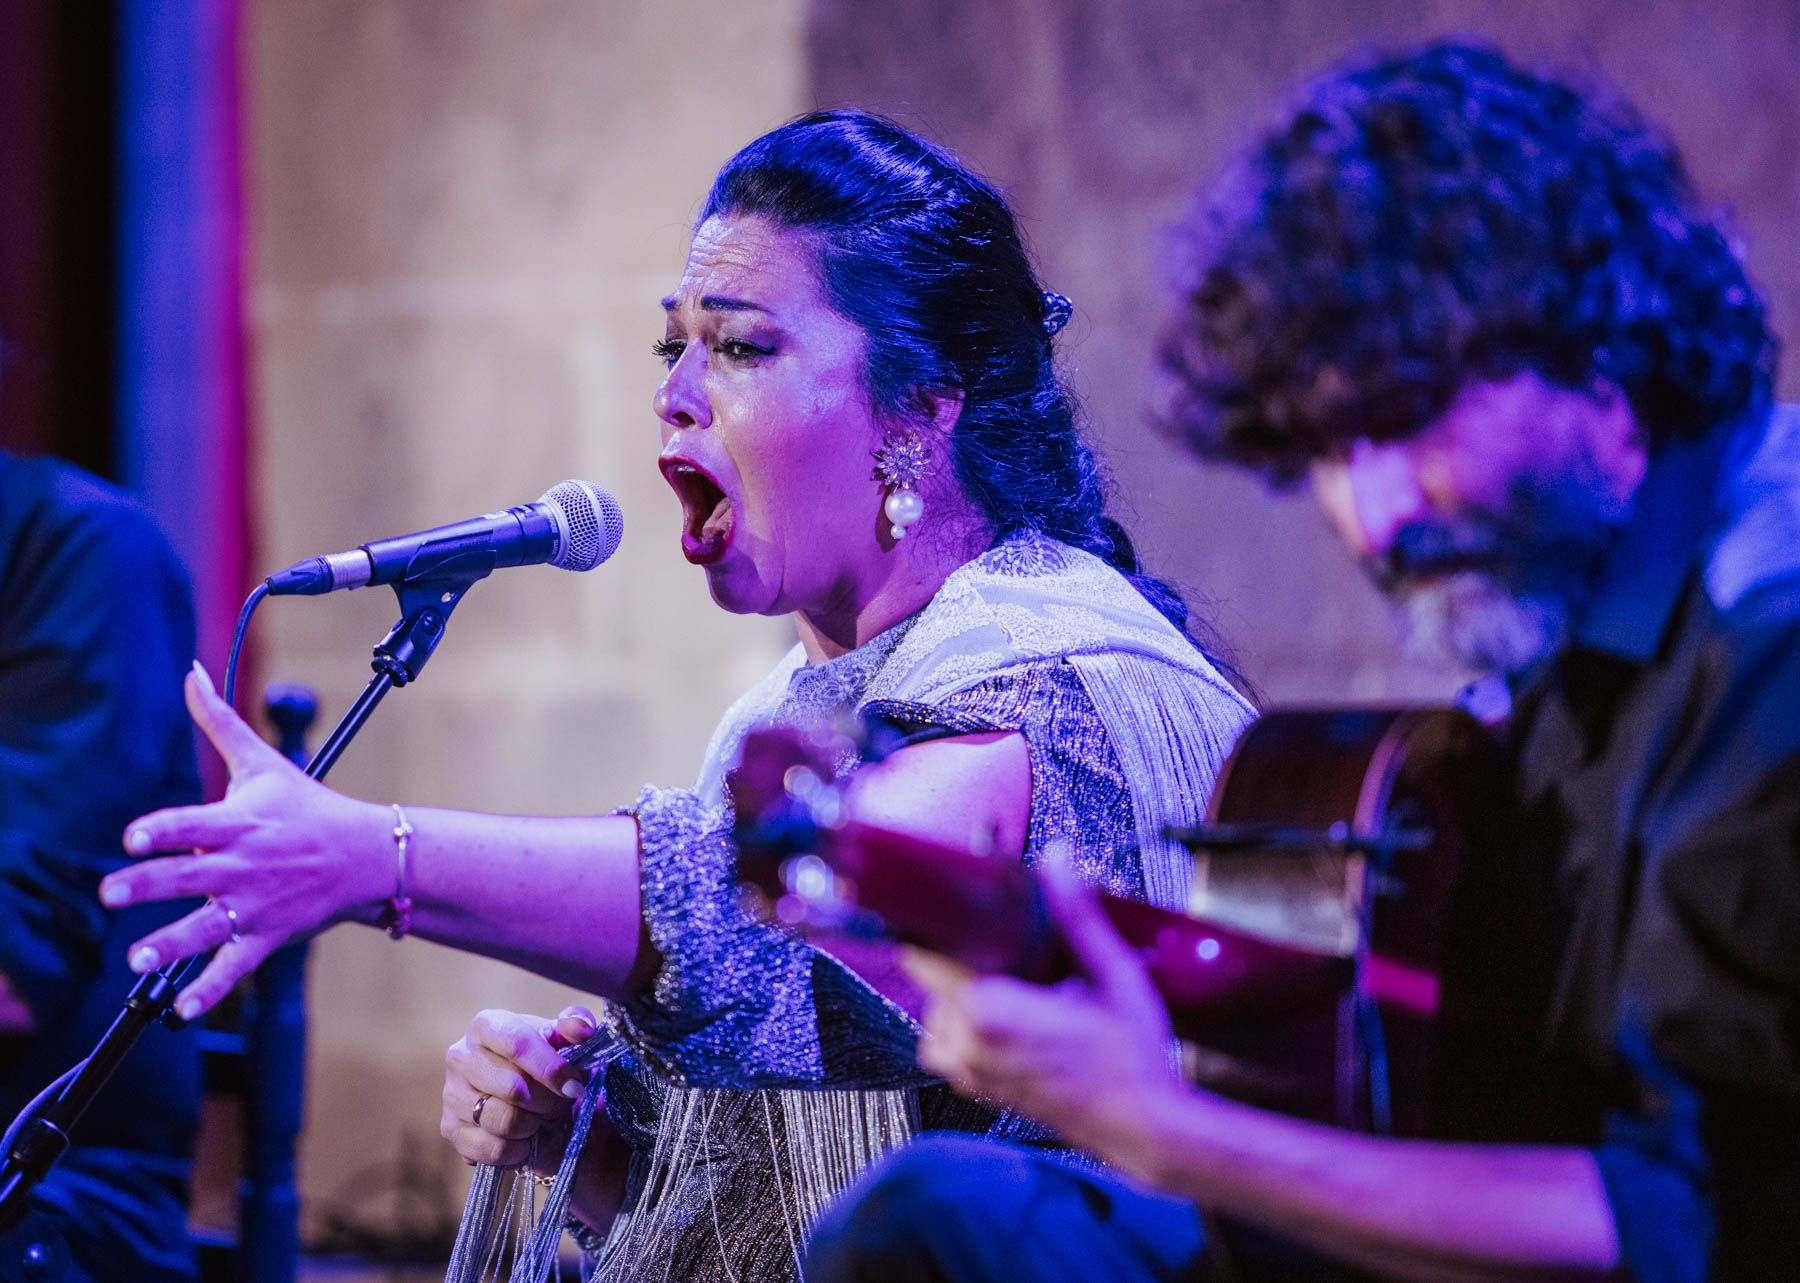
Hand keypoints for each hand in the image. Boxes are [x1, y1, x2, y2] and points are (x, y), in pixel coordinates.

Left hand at [98, 664, 389, 1017]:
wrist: (365, 854)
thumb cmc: (305, 806)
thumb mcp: (262, 762)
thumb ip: (217, 721)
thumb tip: (192, 671)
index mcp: (237, 822)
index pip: (191, 823)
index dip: (161, 829)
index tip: (133, 837)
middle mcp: (243, 864)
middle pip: (188, 875)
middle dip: (148, 884)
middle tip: (112, 892)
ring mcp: (255, 904)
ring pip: (206, 926)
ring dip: (170, 943)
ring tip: (138, 955)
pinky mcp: (267, 936)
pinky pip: (233, 966)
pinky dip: (209, 990)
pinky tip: (180, 1010)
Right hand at [441, 1006, 594, 1170]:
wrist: (522, 1091)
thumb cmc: (541, 1058)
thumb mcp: (561, 1038)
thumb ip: (575, 1025)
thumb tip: (582, 1028)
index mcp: (485, 1025)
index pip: (517, 1045)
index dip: (551, 1069)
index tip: (575, 1086)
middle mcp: (460, 1056)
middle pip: (513, 1089)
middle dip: (547, 1102)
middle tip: (558, 1102)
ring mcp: (451, 1094)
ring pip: (504, 1122)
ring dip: (533, 1126)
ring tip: (539, 1118)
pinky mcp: (450, 1129)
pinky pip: (493, 1150)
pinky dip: (517, 1150)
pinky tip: (523, 1138)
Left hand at [904, 861, 1186, 1170]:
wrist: (1142, 1126)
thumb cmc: (1131, 1060)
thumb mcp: (1113, 975)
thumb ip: (1077, 916)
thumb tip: (1059, 861)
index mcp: (989, 1011)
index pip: (924, 955)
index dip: (935, 923)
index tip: (955, 906)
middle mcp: (968, 1045)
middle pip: (932, 980)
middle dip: (964, 958)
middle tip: (1010, 950)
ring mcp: (971, 1072)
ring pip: (938, 1013)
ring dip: (963, 995)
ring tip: (1015, 986)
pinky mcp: (979, 1089)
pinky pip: (949, 1046)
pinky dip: (968, 1028)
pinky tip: (1013, 1018)